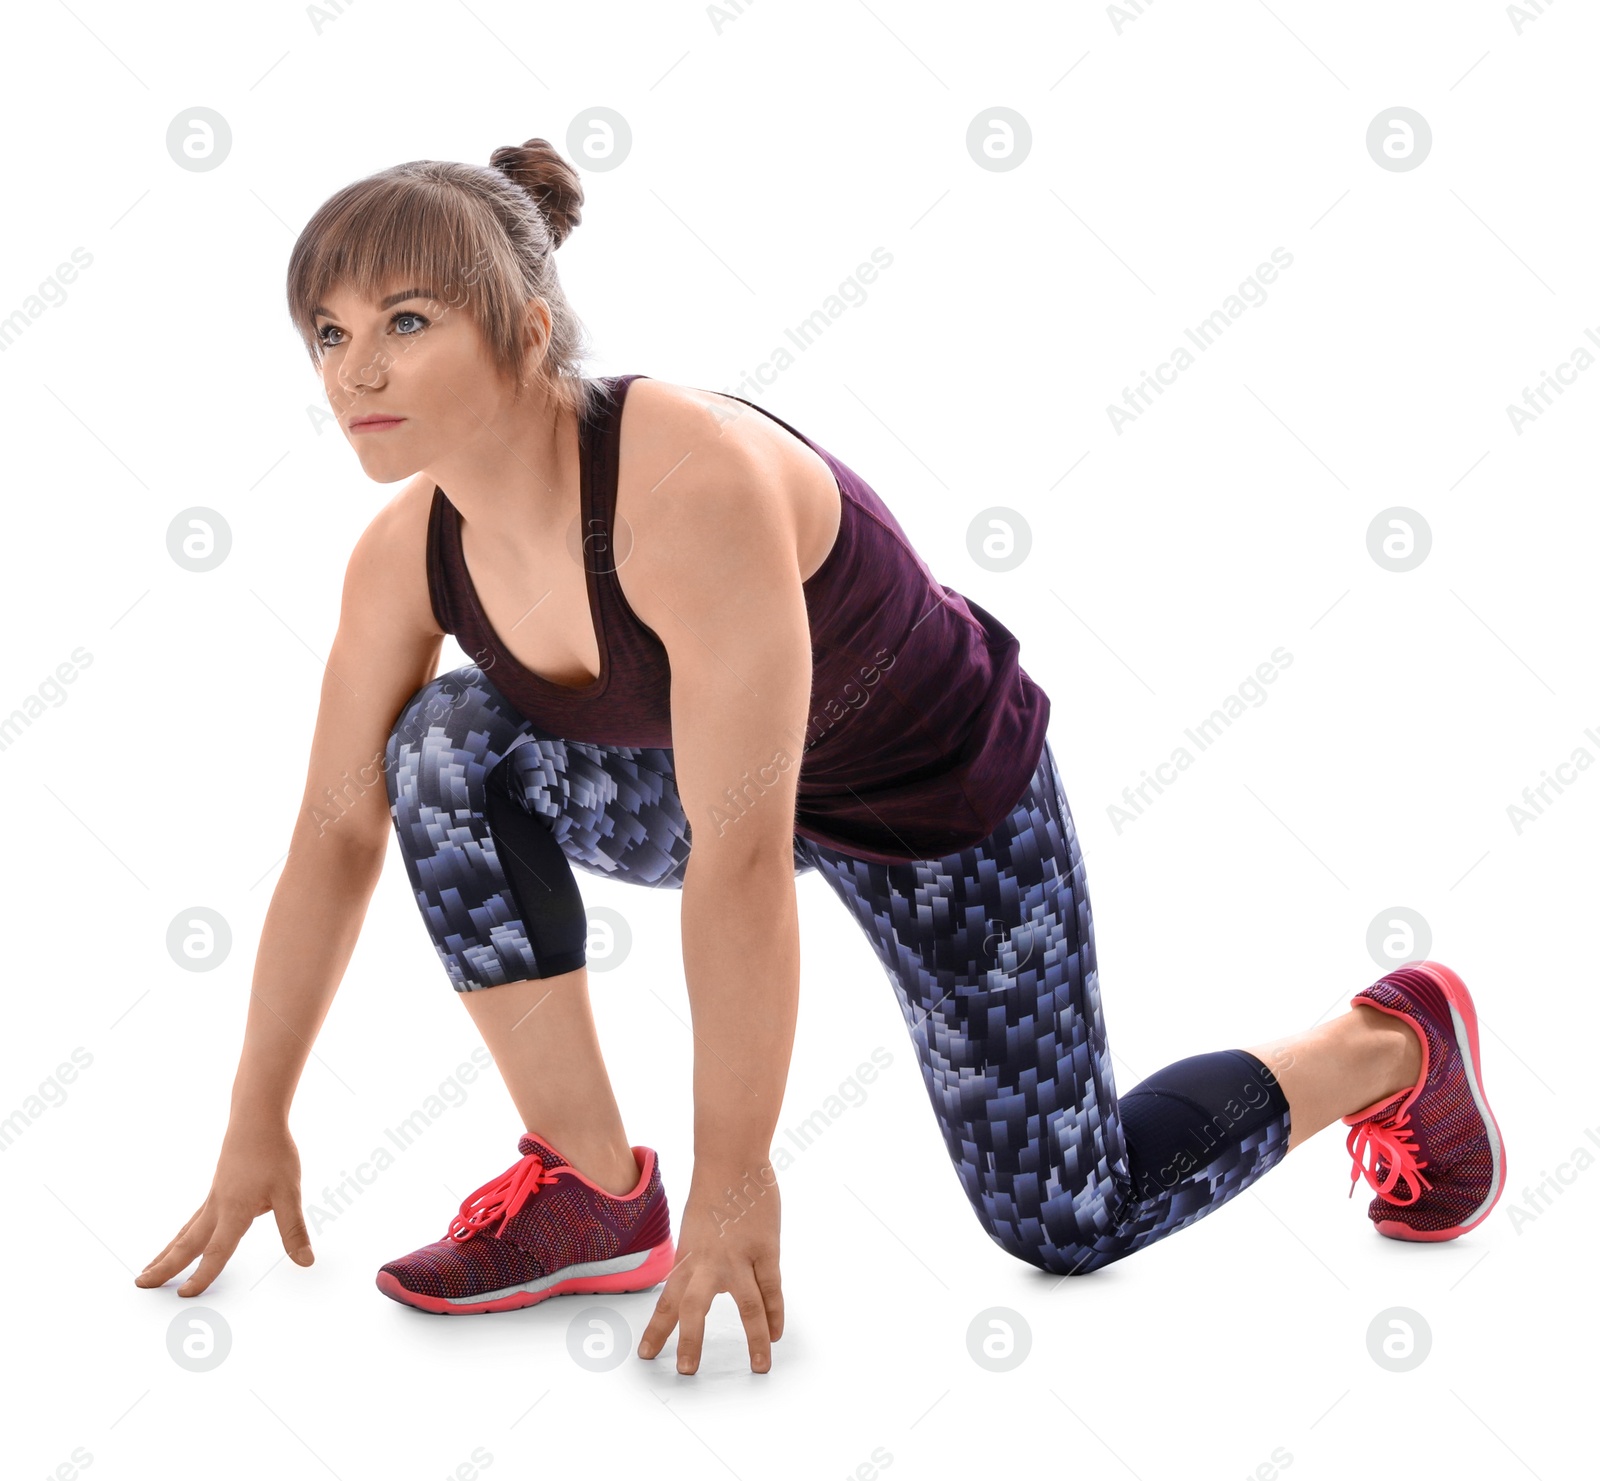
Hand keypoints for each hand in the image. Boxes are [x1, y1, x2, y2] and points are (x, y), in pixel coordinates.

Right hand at [135, 1117, 313, 1295]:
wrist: (256, 1119)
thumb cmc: (274, 1153)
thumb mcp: (290, 1192)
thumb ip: (294, 1230)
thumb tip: (305, 1261)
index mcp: (235, 1211)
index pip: (217, 1251)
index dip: (203, 1275)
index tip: (185, 1295)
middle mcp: (217, 1208)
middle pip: (187, 1244)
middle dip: (164, 1267)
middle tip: (140, 1285)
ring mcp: (213, 1199)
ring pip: (185, 1232)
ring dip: (166, 1253)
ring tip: (147, 1270)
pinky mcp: (216, 1190)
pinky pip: (192, 1220)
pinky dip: (179, 1236)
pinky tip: (177, 1242)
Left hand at [637, 1157, 783, 1374]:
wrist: (731, 1159)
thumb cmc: (713, 1191)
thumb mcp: (695, 1230)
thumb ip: (700, 1260)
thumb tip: (711, 1285)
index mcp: (687, 1258)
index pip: (667, 1301)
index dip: (657, 1330)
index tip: (646, 1355)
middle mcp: (708, 1261)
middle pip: (693, 1309)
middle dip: (689, 1342)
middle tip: (687, 1371)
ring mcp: (739, 1257)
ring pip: (747, 1307)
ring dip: (755, 1340)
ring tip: (760, 1366)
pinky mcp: (766, 1250)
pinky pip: (772, 1290)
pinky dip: (776, 1314)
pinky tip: (777, 1334)